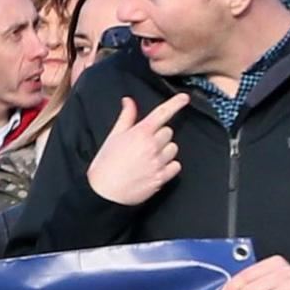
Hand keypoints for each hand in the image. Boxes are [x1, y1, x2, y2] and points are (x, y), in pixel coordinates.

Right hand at [87, 91, 188, 207]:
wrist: (105, 192)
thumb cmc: (105, 163)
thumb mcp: (113, 137)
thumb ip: (126, 118)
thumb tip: (129, 101)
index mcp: (140, 133)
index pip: (162, 113)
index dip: (175, 103)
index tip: (184, 98)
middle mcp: (152, 145)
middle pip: (168, 132)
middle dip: (159, 135)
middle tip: (145, 143)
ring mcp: (159, 161)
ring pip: (173, 148)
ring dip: (165, 150)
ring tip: (148, 157)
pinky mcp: (163, 176)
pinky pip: (176, 165)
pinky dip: (169, 166)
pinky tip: (155, 168)